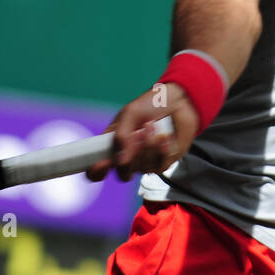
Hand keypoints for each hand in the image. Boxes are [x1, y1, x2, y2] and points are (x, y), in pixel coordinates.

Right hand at [85, 83, 199, 181]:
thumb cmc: (150, 105)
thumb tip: (120, 162)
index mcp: (114, 145)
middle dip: (133, 154)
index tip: (103, 164)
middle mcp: (128, 156)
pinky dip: (162, 150)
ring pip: (142, 168)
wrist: (178, 101)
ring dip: (149, 146)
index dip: (97, 172)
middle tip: (138, 132)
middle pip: (123, 173)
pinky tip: (165, 136)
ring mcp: (145, 161)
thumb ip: (121, 136)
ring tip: (153, 126)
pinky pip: (159, 166)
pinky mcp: (163, 162)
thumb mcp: (130, 114)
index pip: (99, 168)